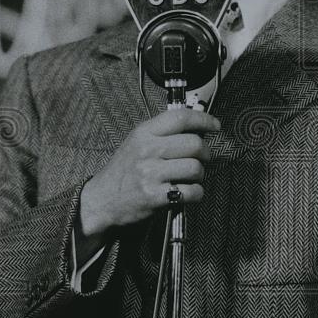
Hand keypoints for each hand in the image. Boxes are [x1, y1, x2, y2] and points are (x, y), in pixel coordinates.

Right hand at [78, 108, 219, 240]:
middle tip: (202, 158)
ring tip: (189, 177)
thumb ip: (163, 132)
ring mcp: (150, 174)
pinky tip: (186, 192)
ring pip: (196, 168)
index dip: (204, 120)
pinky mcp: (155, 196)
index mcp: (144, 133)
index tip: (215, 125)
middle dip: (206, 153)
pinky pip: (192, 192)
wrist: (102, 200)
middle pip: (195, 144)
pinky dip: (196, 193)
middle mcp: (147, 150)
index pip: (181, 118)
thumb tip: (198, 126)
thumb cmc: (124, 171)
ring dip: (199, 175)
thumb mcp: (137, 142)